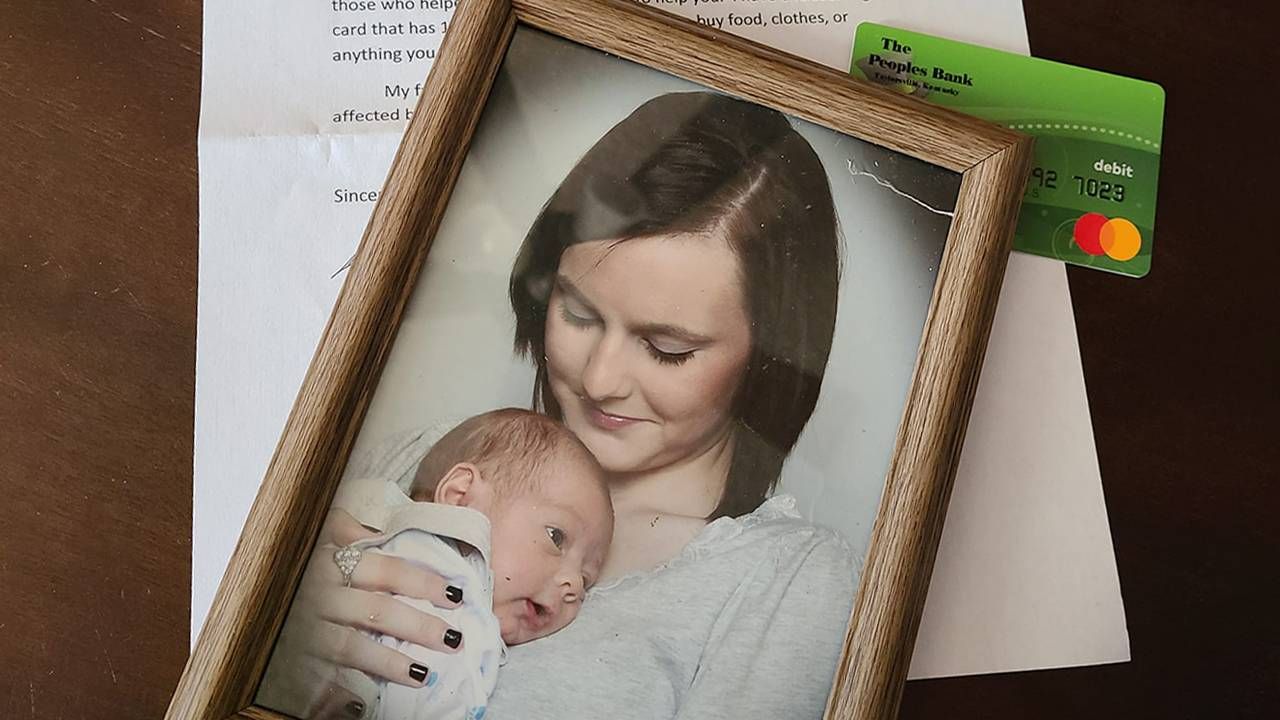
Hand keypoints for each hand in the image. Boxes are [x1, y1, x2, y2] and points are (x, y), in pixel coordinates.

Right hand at [264, 508, 465, 706]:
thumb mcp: (313, 535)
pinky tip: (361, 702)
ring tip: (422, 675)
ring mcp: (304, 629)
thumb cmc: (291, 561)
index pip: (386, 571)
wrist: (234, 576)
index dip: (423, 583)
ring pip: (352, 647)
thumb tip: (376, 532)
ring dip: (389, 663)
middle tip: (453, 640)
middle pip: (378, 611)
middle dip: (419, 626)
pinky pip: (316, 678)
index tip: (456, 596)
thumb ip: (344, 529)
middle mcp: (319, 596)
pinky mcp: (289, 657)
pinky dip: (338, 693)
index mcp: (330, 563)